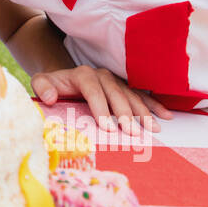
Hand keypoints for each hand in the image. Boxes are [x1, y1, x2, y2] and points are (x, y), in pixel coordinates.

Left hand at [29, 65, 172, 134]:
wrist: (64, 76)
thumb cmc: (53, 84)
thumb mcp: (41, 82)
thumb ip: (42, 86)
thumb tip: (52, 97)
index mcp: (83, 74)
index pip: (93, 90)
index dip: (101, 108)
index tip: (108, 128)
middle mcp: (102, 76)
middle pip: (116, 94)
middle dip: (125, 114)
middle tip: (132, 132)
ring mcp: (115, 81)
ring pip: (132, 96)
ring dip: (143, 112)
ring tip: (152, 129)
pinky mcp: (124, 88)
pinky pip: (142, 96)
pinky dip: (154, 105)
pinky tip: (165, 116)